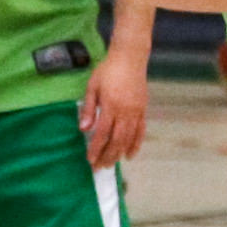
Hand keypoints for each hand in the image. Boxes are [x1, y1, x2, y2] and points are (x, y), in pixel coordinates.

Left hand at [79, 49, 148, 168]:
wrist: (130, 58)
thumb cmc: (108, 70)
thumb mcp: (92, 87)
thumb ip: (89, 108)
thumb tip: (83, 129)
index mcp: (110, 106)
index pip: (102, 133)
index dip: (96, 149)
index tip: (90, 160)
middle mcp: (125, 112)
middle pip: (116, 140)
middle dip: (107, 156)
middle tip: (99, 168)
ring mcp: (135, 112)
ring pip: (128, 139)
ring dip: (119, 153)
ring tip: (111, 164)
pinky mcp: (142, 110)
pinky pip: (140, 132)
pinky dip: (135, 145)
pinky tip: (129, 155)